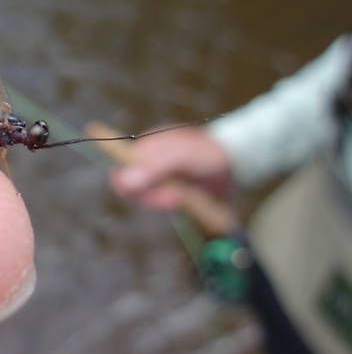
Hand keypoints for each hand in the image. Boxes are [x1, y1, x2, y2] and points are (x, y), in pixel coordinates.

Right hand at [109, 127, 232, 209]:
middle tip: (174, 198)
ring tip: (183, 198)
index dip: (125, 184)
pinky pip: (161, 204)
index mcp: (145, 148)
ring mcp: (159, 179)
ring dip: (163, 202)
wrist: (235, 161)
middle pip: (131, 188)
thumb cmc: (207, 152)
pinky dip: (173, 205)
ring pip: (146, 199)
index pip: (118, 167)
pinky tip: (187, 199)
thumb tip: (123, 180)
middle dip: (151, 197)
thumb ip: (153, 167)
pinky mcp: (170, 191)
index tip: (143, 193)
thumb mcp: (181, 156)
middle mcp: (147, 163)